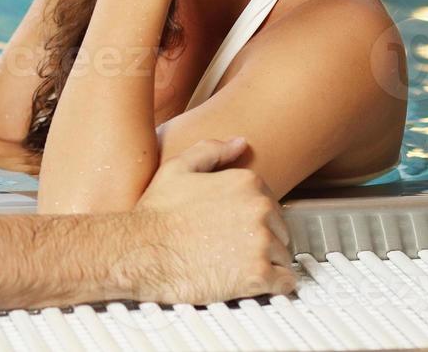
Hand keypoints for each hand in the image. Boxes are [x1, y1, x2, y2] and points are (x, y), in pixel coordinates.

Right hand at [116, 138, 295, 304]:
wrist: (142, 251)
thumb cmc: (157, 213)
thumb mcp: (178, 168)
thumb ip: (212, 150)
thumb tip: (239, 143)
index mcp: (246, 182)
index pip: (271, 203)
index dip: (254, 218)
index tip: (240, 229)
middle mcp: (260, 209)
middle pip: (280, 229)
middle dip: (264, 240)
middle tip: (237, 250)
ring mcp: (261, 242)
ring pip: (284, 255)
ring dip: (268, 263)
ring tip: (240, 266)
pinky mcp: (259, 274)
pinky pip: (286, 282)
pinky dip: (275, 284)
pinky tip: (255, 283)